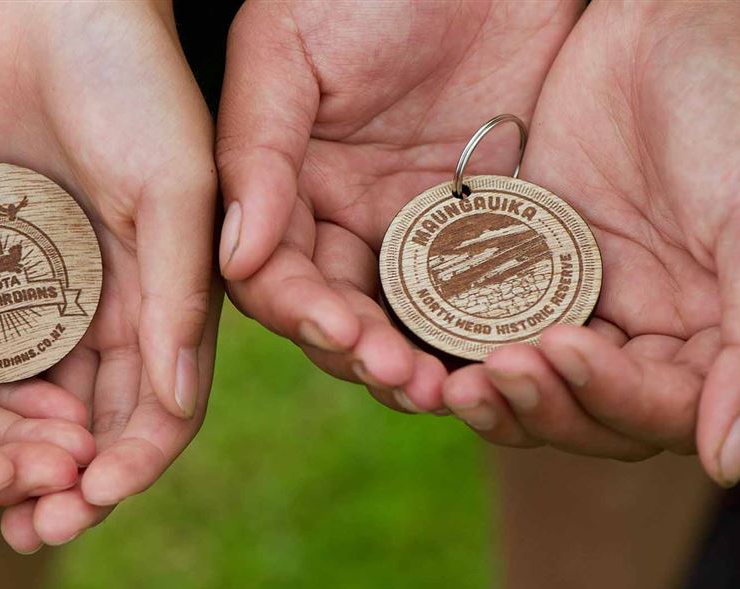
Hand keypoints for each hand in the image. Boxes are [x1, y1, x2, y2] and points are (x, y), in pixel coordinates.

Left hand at [0, 0, 220, 551]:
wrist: (53, 1)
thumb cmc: (129, 74)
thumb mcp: (172, 184)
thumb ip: (180, 291)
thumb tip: (175, 402)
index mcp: (177, 285)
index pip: (168, 398)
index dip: (138, 457)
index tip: (94, 494)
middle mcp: (125, 297)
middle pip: (107, 414)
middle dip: (78, 476)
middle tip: (38, 524)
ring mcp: (66, 284)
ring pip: (51, 393)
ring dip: (29, 452)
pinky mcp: (10, 259)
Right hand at [216, 0, 581, 412]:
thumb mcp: (287, 48)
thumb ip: (256, 149)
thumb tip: (235, 257)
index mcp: (287, 183)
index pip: (272, 272)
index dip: (298, 310)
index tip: (337, 332)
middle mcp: (346, 216)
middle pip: (338, 312)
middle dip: (362, 352)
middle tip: (405, 379)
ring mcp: (417, 225)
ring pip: (406, 317)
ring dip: (421, 358)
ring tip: (451, 388)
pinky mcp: (487, 220)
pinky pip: (480, 289)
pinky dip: (484, 327)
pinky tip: (504, 351)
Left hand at [443, 1, 739, 485]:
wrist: (672, 18)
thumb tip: (730, 461)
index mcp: (714, 336)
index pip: (660, 412)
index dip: (611, 398)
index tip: (563, 349)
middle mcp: (647, 333)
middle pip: (586, 415)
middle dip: (539, 407)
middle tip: (490, 377)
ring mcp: (584, 301)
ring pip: (532, 383)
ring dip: (496, 392)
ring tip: (454, 380)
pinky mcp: (527, 266)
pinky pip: (489, 321)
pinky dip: (462, 339)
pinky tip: (424, 337)